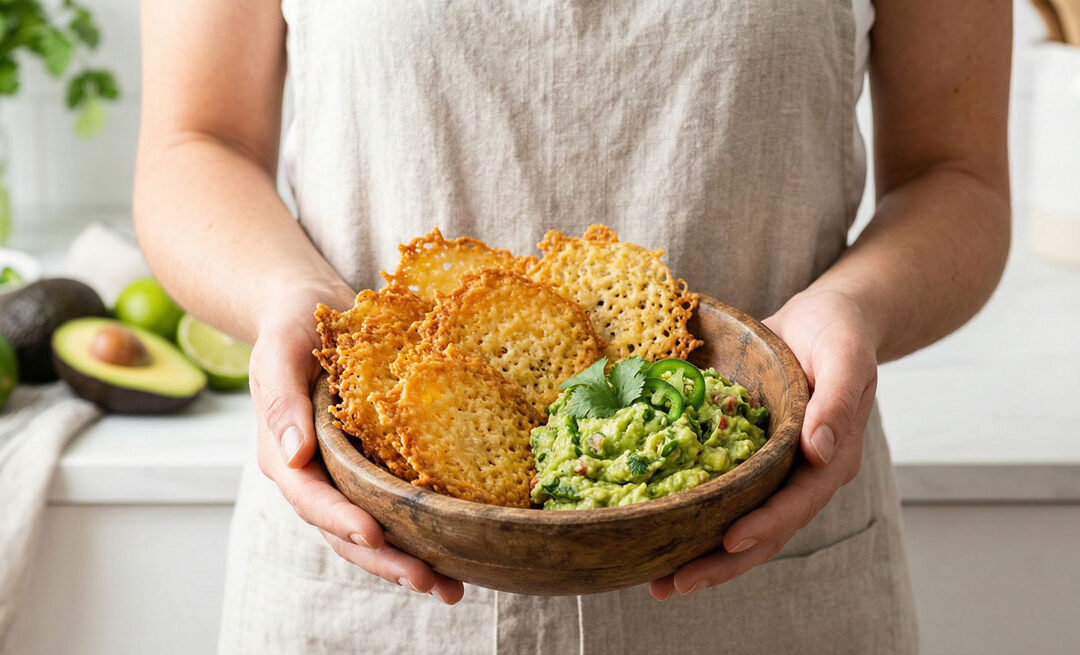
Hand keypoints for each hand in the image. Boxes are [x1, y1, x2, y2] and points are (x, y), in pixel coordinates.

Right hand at [250, 303, 463, 604]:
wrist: (313, 310)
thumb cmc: (292, 327)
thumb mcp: (279, 352)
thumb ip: (281, 402)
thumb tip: (292, 457)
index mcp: (284, 455)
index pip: (312, 498)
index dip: (341, 520)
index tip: (374, 536)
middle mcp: (316, 475)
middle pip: (346, 532)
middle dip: (386, 562)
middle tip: (428, 583)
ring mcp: (346, 475)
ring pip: (374, 530)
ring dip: (409, 562)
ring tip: (451, 588)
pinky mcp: (374, 467)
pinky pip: (396, 505)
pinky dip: (422, 530)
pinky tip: (460, 549)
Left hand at [649, 288, 877, 598]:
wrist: (825, 319)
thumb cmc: (839, 332)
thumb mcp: (845, 356)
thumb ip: (838, 402)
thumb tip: (822, 451)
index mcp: (832, 458)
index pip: (797, 503)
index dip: (765, 525)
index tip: (729, 541)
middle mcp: (803, 475)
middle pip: (765, 532)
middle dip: (721, 562)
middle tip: (674, 584)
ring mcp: (775, 471)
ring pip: (740, 523)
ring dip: (702, 555)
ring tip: (658, 582)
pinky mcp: (750, 458)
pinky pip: (724, 495)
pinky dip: (696, 516)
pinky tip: (659, 530)